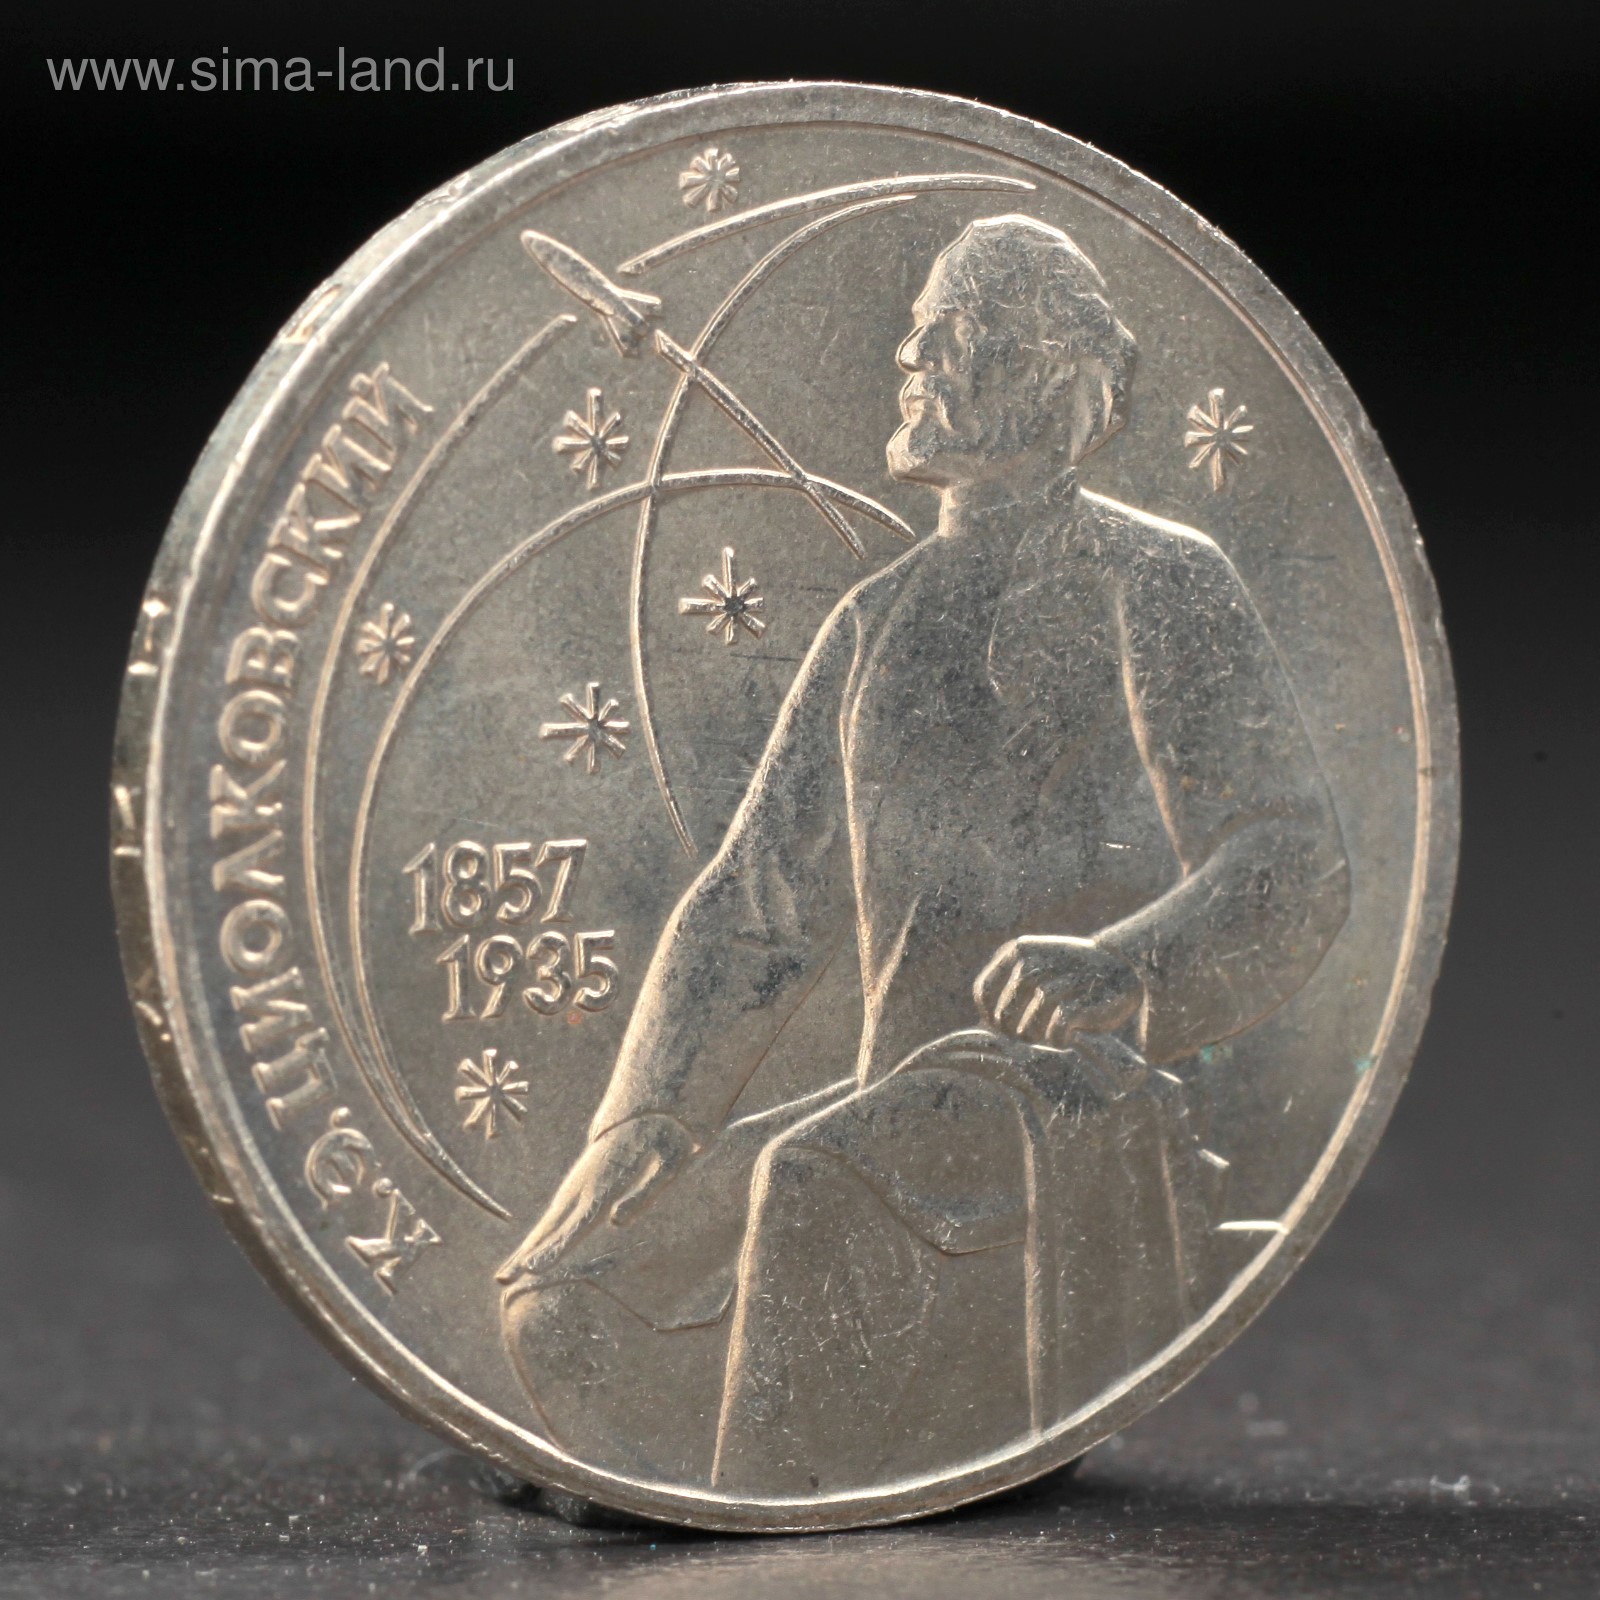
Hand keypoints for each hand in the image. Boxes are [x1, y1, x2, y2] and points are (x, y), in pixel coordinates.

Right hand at [495, 1113, 694, 1284]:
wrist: (645, 1112)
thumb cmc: (663, 1138)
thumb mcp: (668, 1162)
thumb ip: (644, 1193)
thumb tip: (616, 1221)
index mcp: (608, 1184)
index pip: (579, 1221)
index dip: (557, 1246)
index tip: (533, 1267)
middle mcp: (584, 1187)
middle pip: (553, 1226)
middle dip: (529, 1253)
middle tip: (504, 1279)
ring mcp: (576, 1186)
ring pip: (547, 1223)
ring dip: (526, 1249)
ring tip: (504, 1276)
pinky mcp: (576, 1188)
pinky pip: (553, 1218)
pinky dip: (537, 1238)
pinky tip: (526, 1256)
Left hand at [974, 935, 1141, 1045]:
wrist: (1124, 966)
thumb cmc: (1073, 978)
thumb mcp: (1039, 970)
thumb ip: (1014, 989)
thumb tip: (988, 1027)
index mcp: (1018, 950)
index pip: (983, 992)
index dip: (990, 1017)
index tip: (1005, 1029)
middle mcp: (1034, 961)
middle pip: (1004, 1014)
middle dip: (1013, 1034)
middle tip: (1032, 1039)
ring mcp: (1057, 979)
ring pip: (1028, 1025)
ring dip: (1037, 1039)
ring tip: (1050, 1037)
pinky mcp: (1080, 1000)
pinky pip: (1055, 1031)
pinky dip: (1058, 1040)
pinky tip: (1067, 1038)